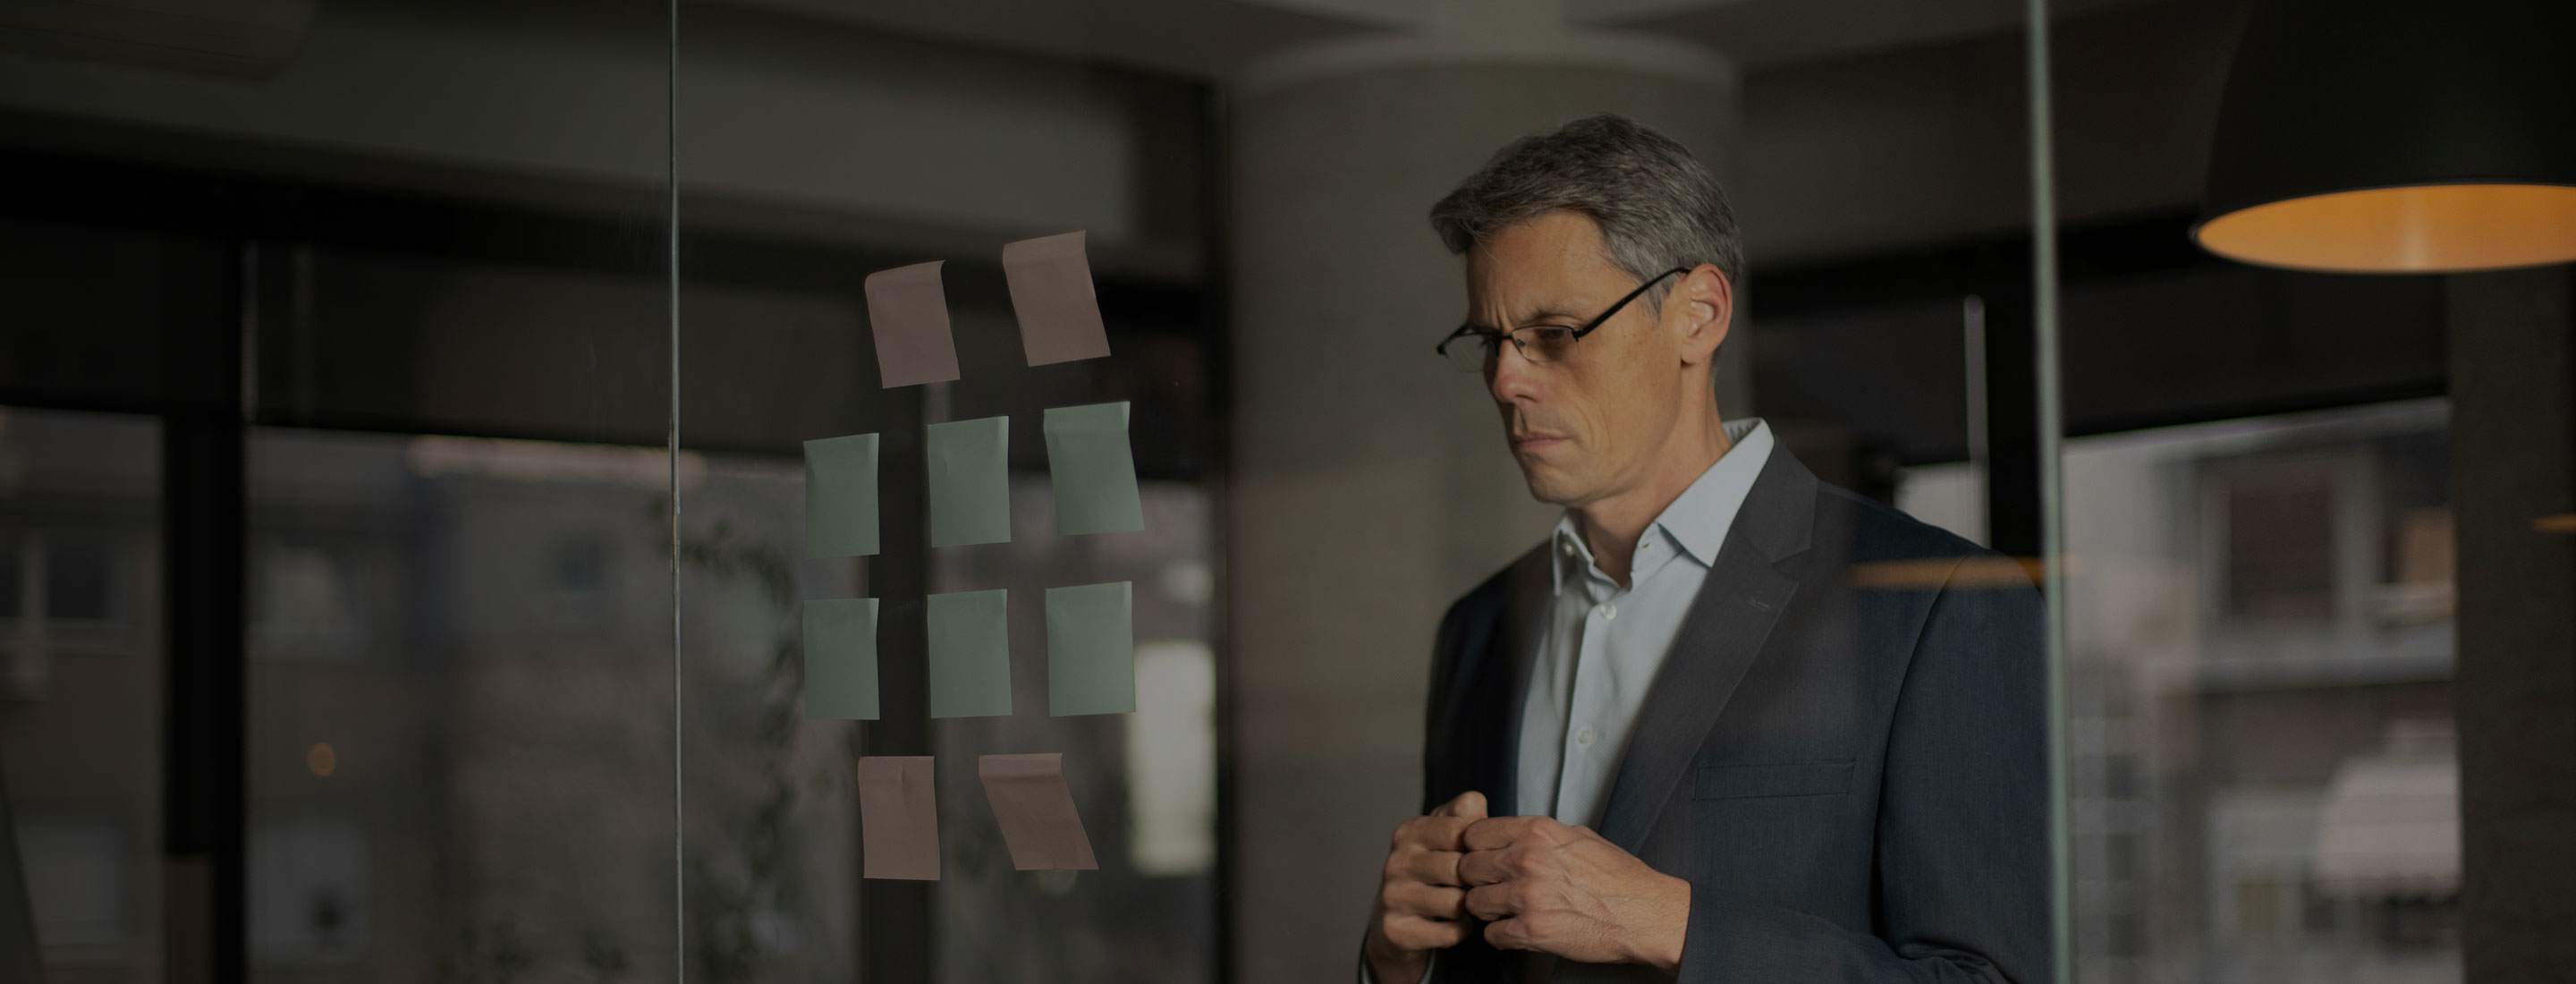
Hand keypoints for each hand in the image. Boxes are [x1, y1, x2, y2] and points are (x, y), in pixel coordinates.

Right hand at [1365, 791, 1488, 983]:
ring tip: (1466, 903)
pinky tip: (1457, 923)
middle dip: (1474, 880)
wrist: (1395, 918)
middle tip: (1475, 885)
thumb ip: (1465, 813)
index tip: (1477, 856)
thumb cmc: (1432, 869)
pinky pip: (1450, 932)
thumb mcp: (1445, 835)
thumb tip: (1476, 805)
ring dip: (1470, 907)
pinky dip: (1462, 930)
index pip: (1459, 831)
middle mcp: (1396, 862)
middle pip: (1458, 868)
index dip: (1477, 846)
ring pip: (1455, 903)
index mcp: (1409, 833)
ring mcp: (1393, 896)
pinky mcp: (1397, 930)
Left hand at [1457, 815, 1689, 969]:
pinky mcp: (1531, 932)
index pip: (1474, 833)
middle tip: (1491, 886)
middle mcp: (1526, 860)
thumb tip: (1513, 834)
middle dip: (1476, 879)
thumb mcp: (1578, 836)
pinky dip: (1501, 935)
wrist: (1645, 913)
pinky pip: (1491, 934)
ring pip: (1473, 902)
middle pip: (1466, 867)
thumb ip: (1539, 834)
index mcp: (1536, 832)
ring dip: (1486, 909)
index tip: (1482, 857)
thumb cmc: (1619, 877)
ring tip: (1504, 910)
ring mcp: (1526, 897)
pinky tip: (1516, 929)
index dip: (1475, 848)